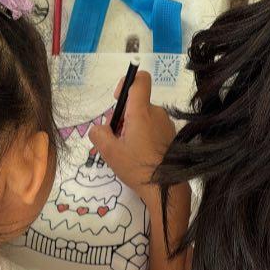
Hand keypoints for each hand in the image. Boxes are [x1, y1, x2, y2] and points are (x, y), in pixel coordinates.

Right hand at [89, 72, 174, 201]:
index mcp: (142, 111)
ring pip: (143, 117)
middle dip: (122, 118)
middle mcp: (157, 113)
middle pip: (136, 104)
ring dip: (132, 129)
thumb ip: (98, 133)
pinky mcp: (170, 135)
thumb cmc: (137, 167)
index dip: (127, 83)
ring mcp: (166, 124)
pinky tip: (139, 155)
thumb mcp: (109, 151)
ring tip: (127, 151)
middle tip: (116, 140)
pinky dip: (143, 136)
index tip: (118, 100)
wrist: (165, 188)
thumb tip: (100, 128)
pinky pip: (152, 127)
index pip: (140, 80)